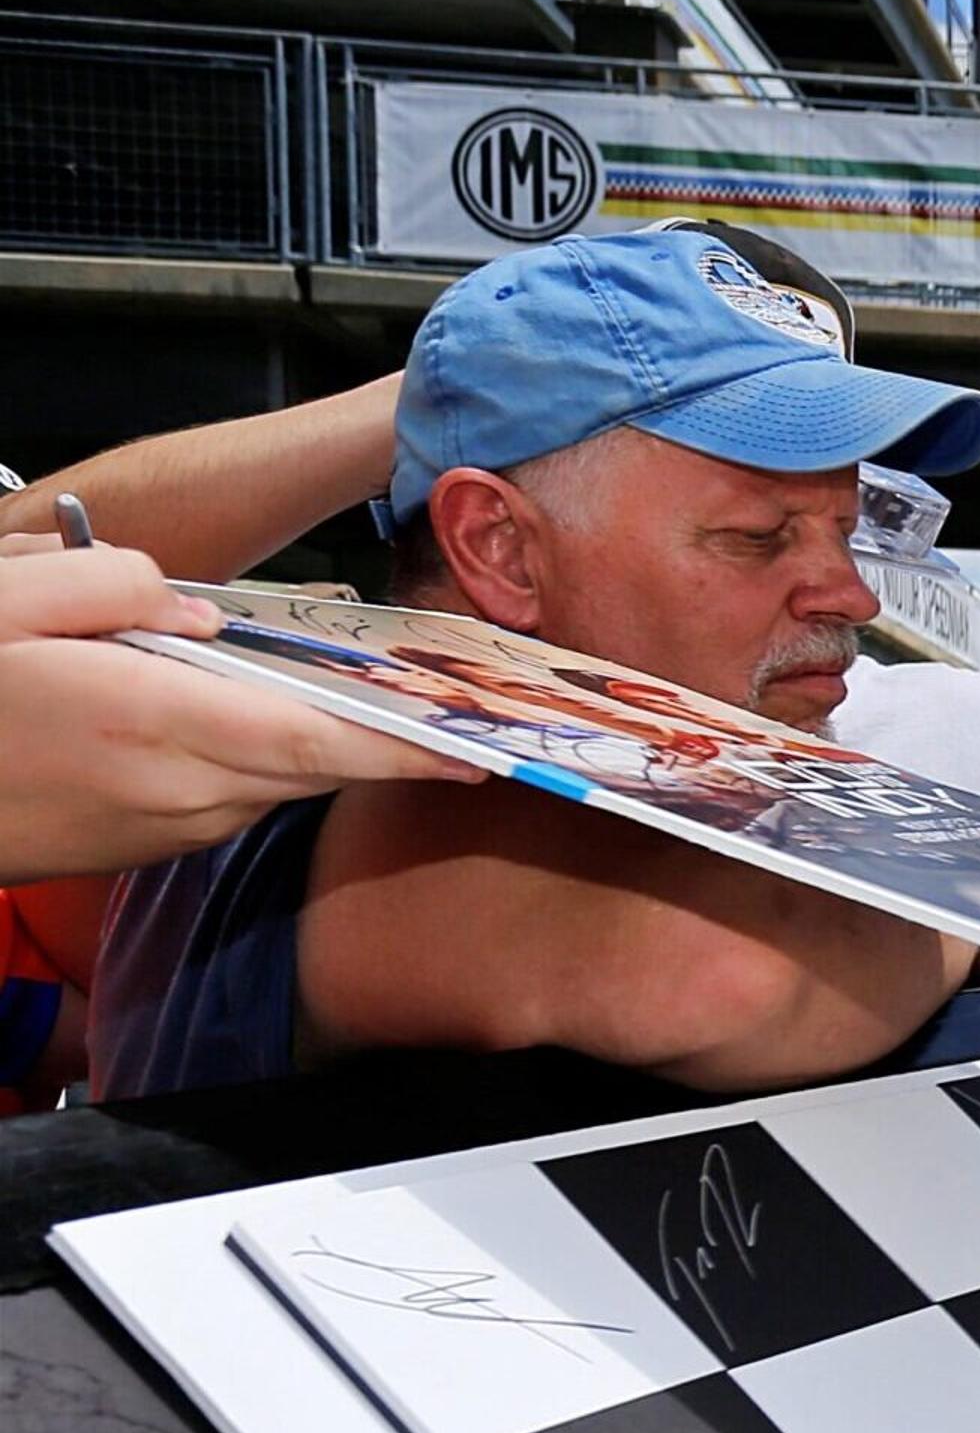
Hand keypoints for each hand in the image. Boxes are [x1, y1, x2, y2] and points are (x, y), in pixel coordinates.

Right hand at [0, 542, 478, 884]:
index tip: (480, 748)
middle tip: (456, 712)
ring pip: (278, 783)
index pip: (317, 741)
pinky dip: (265, 763)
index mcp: (152, 721)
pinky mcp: (142, 846)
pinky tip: (260, 721)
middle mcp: (174, 789)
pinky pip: (233, 799)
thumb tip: (204, 610)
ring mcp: (161, 828)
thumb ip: (119, 586)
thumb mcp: (6, 599)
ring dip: (325, 749)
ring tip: (380, 707)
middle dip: (389, 742)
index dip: (408, 748)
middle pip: (317, 765)